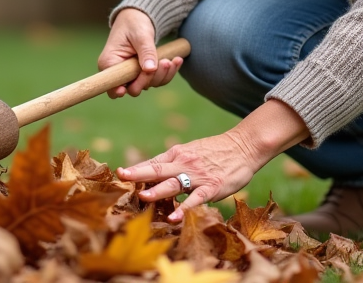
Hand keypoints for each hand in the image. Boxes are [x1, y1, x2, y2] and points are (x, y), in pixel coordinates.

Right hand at [98, 8, 182, 97]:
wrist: (139, 18)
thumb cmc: (134, 23)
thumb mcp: (141, 34)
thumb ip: (146, 51)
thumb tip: (150, 69)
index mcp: (110, 62)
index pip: (112, 84)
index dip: (118, 90)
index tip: (126, 90)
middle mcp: (119, 72)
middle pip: (133, 88)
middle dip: (150, 78)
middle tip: (165, 62)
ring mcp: (131, 75)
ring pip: (147, 85)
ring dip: (162, 75)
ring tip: (172, 60)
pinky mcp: (142, 74)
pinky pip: (155, 80)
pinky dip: (167, 72)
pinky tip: (176, 61)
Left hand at [117, 99, 309, 221]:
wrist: (244, 145)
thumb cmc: (214, 150)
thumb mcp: (190, 150)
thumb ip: (171, 160)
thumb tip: (148, 170)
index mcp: (177, 154)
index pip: (153, 162)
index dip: (136, 168)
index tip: (119, 173)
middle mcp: (184, 163)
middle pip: (158, 169)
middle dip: (139, 173)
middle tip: (122, 176)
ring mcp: (197, 175)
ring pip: (174, 183)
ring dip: (159, 190)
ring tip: (144, 196)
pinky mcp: (212, 186)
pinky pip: (196, 199)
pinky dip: (184, 208)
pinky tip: (174, 217)